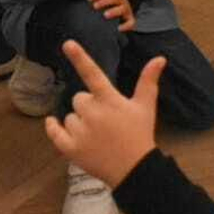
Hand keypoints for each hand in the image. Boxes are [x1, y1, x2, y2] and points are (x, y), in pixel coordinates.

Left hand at [43, 39, 162, 187]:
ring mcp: (80, 132)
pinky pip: (55, 132)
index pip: (93, 74)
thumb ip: (149, 81)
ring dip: (79, 122)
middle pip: (79, 99)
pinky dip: (53, 128)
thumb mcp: (146, 107)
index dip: (80, 57)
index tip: (67, 43)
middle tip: (104, 120)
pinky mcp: (71, 148)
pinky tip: (53, 124)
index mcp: (110, 100)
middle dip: (88, 106)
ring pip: (69, 116)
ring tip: (97, 135)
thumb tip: (160, 58)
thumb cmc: (140, 135)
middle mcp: (92, 113)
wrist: (135, 170)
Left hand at [88, 0, 135, 31]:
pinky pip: (130, 23)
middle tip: (95, 6)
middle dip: (104, 1)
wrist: (121, 19)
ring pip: (122, 9)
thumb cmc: (108, 7)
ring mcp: (126, 10)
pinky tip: (119, 28)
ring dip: (114, 11)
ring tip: (105, 15)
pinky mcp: (130, 20)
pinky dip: (126, 26)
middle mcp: (121, 1)